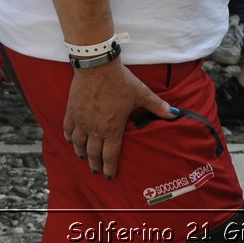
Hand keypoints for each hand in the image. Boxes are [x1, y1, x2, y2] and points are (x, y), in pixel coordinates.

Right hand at [63, 63, 176, 178]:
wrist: (97, 66)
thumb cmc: (121, 81)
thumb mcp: (141, 93)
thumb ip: (157, 106)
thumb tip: (175, 114)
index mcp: (113, 129)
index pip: (110, 155)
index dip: (110, 168)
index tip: (109, 176)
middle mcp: (95, 129)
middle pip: (93, 153)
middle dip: (95, 164)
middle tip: (96, 171)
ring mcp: (82, 121)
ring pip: (79, 144)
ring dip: (81, 153)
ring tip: (83, 158)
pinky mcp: (72, 111)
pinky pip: (68, 129)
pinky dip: (69, 138)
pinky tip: (70, 141)